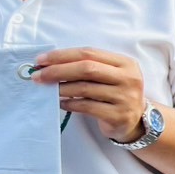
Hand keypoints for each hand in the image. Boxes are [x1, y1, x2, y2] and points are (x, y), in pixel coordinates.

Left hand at [33, 48, 147, 141]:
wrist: (136, 120)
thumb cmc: (116, 93)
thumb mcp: (110, 75)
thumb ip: (89, 67)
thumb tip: (50, 65)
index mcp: (126, 63)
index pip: (90, 53)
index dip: (62, 55)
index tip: (41, 60)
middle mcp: (129, 78)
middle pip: (87, 68)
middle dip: (58, 71)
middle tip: (38, 76)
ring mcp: (125, 97)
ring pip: (85, 88)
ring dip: (61, 88)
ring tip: (48, 90)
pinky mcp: (118, 115)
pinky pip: (87, 107)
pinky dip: (70, 104)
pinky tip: (61, 103)